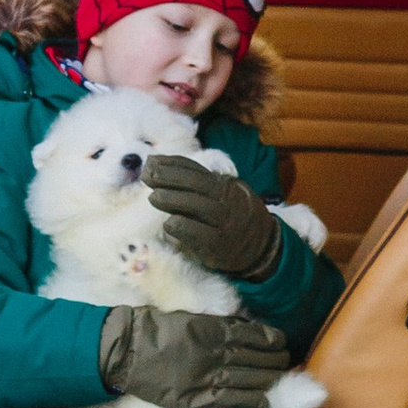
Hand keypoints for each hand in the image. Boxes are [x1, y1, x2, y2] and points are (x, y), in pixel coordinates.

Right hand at [98, 307, 288, 407]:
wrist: (126, 350)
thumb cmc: (152, 328)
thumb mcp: (187, 315)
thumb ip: (212, 323)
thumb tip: (236, 326)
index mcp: (212, 329)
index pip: (253, 335)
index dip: (270, 340)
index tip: (281, 342)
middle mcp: (215, 352)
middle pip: (255, 358)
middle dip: (274, 361)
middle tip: (285, 362)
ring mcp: (207, 377)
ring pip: (248, 379)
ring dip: (267, 380)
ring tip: (279, 379)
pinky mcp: (196, 398)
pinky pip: (229, 401)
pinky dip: (250, 402)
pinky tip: (264, 403)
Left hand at [142, 155, 283, 283]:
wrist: (260, 246)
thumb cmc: (231, 215)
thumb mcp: (222, 193)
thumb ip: (195, 181)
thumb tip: (157, 164)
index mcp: (224, 185)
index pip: (196, 170)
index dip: (172, 164)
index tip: (151, 161)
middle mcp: (227, 201)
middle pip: (197, 184)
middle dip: (169, 177)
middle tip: (146, 175)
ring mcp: (225, 223)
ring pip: (199, 207)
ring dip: (174, 200)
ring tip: (153, 197)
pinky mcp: (220, 246)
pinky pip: (201, 235)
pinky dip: (184, 228)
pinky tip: (169, 223)